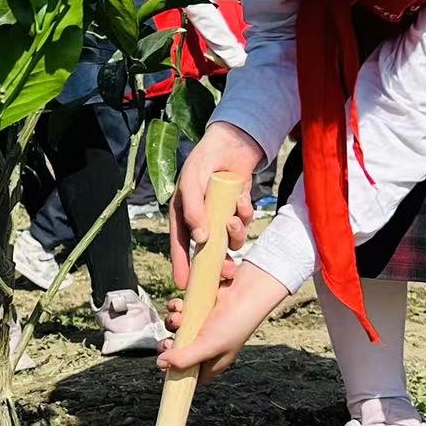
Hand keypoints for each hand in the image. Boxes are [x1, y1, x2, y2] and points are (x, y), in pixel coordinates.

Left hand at [156, 261, 287, 382]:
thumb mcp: (208, 347)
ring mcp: (200, 327)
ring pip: (175, 330)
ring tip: (178, 318)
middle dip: (169, 347)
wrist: (245, 292)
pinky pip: (178, 311)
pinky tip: (179, 306)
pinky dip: (175, 308)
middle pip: (178, 353)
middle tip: (168, 343)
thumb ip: (184, 359)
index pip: (190, 376)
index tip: (164, 367)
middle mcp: (205, 346)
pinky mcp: (196, 309)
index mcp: (212, 362)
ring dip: (172, 323)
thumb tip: (160, 364)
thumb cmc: (233, 325)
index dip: (175, 373)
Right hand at [169, 121, 263, 289]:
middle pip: (208, 250)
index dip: (181, 265)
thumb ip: (193, 210)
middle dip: (219, 262)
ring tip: (235, 220)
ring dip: (235, 235)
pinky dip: (245, 215)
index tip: (183, 284)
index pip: (180, 244)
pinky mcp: (238, 209)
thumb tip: (199, 239)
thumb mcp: (193, 183)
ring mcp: (221, 215)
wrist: (233, 141)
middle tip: (228, 272)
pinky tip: (243, 202)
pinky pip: (244, 222)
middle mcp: (202, 218)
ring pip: (230, 239)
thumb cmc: (204, 160)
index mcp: (184, 214)